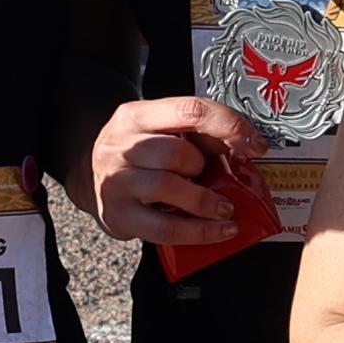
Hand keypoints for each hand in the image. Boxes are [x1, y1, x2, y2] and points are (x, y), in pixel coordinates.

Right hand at [89, 92, 264, 245]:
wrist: (88, 172)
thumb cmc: (138, 153)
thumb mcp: (161, 131)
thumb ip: (198, 135)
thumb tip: (244, 147)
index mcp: (137, 115)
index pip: (190, 110)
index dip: (229, 127)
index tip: (255, 145)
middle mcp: (121, 145)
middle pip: (175, 152)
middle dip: (205, 166)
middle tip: (216, 177)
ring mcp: (116, 182)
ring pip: (167, 187)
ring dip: (205, 201)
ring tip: (224, 208)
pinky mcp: (118, 215)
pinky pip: (164, 228)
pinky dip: (198, 232)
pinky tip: (218, 230)